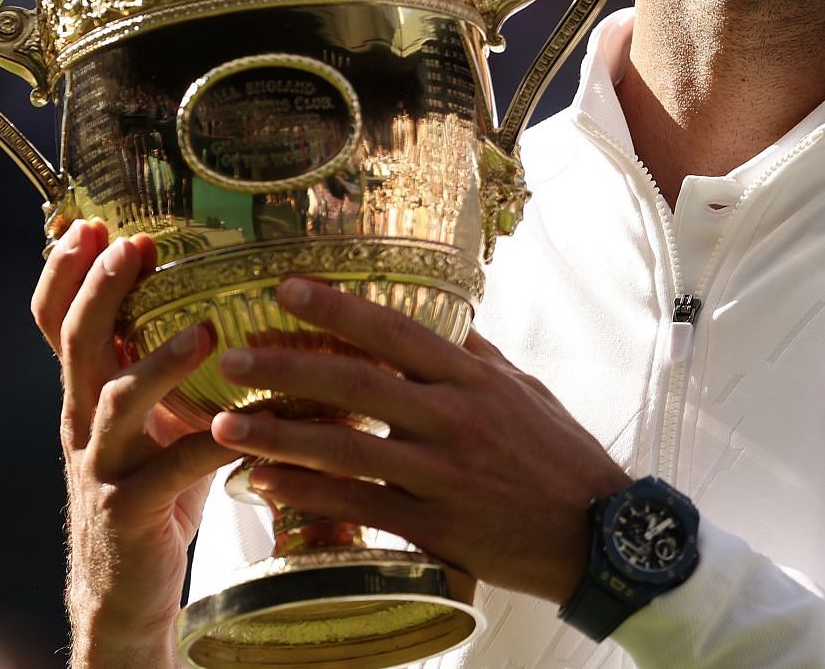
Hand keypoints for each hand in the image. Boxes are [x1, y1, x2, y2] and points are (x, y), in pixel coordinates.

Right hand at [31, 218, 241, 665]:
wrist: (125, 591)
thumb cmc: (154, 491)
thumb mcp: (151, 420)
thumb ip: (168, 368)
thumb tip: (228, 292)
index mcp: (87, 392)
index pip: (56, 321)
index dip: (65, 272)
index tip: (90, 223)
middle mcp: (83, 422)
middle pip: (80, 344)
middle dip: (102, 290)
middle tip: (133, 246)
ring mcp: (102, 467)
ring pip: (118, 402)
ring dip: (160, 362)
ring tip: (205, 330)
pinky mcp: (131, 512)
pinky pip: (171, 471)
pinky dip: (207, 446)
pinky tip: (242, 429)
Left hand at [209, 276, 632, 605]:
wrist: (601, 536)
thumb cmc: (563, 458)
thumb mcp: (525, 391)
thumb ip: (476, 358)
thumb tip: (440, 318)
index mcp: (475, 380)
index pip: (397, 331)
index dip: (339, 309)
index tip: (287, 288)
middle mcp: (453, 421)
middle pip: (358, 386)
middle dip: (288, 368)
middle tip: (232, 358)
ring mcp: (441, 476)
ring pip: (345, 451)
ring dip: (279, 436)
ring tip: (223, 426)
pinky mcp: (435, 528)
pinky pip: (358, 507)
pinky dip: (307, 494)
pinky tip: (265, 484)